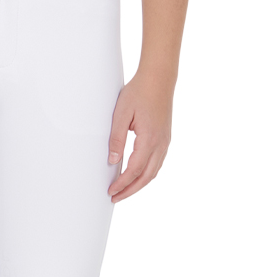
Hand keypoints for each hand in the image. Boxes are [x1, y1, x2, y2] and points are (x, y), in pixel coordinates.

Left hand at [107, 72, 173, 202]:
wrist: (159, 79)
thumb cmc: (139, 92)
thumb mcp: (121, 114)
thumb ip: (116, 139)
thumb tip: (112, 161)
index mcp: (149, 139)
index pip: (134, 170)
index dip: (122, 184)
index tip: (111, 191)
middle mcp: (161, 144)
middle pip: (146, 177)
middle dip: (130, 190)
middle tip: (115, 197)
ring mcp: (165, 142)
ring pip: (154, 171)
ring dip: (139, 184)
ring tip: (125, 190)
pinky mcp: (165, 138)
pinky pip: (158, 163)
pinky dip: (147, 173)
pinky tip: (137, 175)